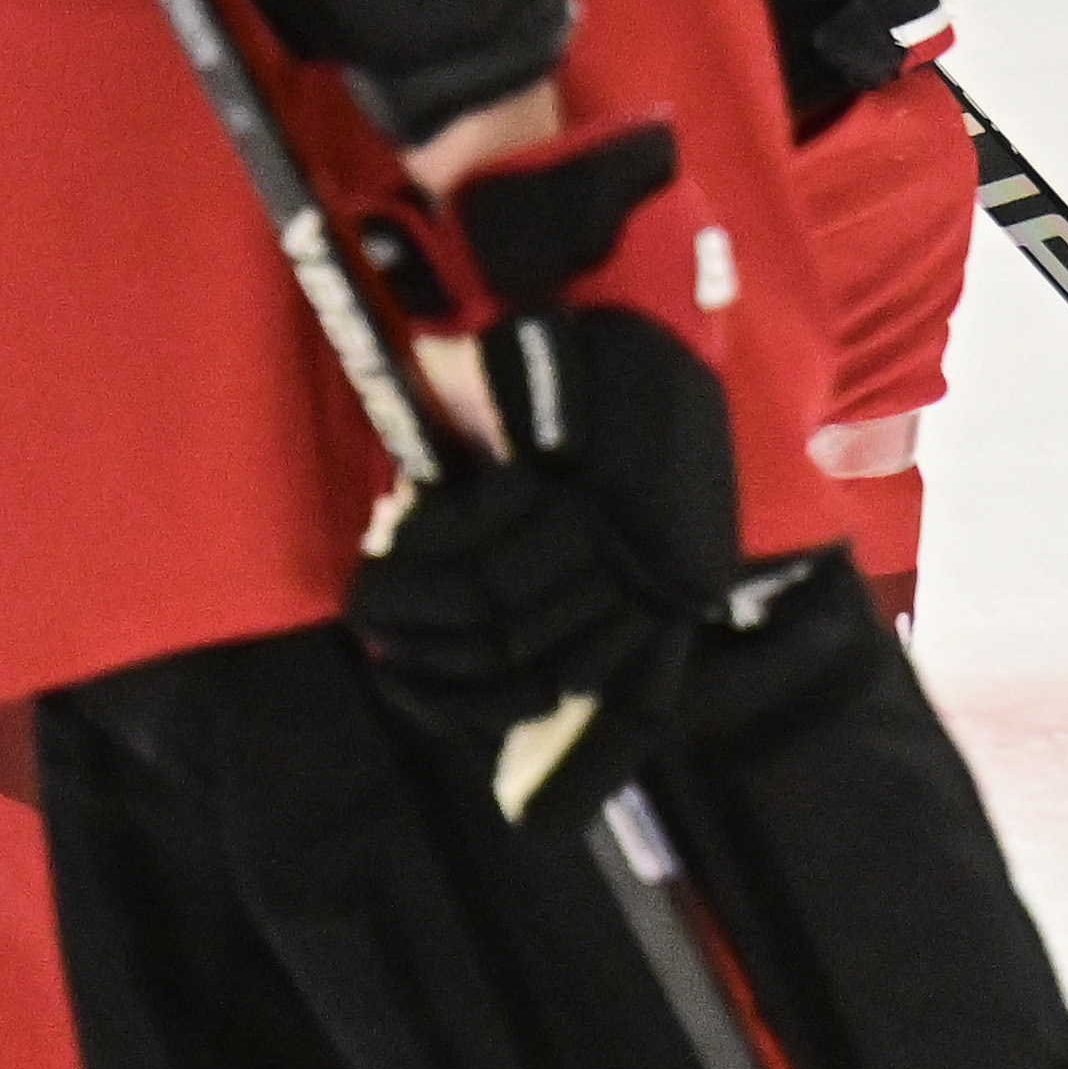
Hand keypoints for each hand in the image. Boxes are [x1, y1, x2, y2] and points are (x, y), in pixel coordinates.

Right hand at [342, 119, 746, 826]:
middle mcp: (669, 554)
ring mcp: (629, 514)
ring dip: (421, 610)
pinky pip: (471, 552)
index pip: (633, 698)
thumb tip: (510, 695)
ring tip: (385, 587)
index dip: (574, 765)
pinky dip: (415, 557)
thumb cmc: (577, 380)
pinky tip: (396, 528)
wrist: (575, 263)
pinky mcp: (574, 470)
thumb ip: (566, 580)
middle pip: (535, 668)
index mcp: (682, 569)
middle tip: (395, 642)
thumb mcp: (604, 491)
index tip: (516, 805)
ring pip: (495, 617)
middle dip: (449, 671)